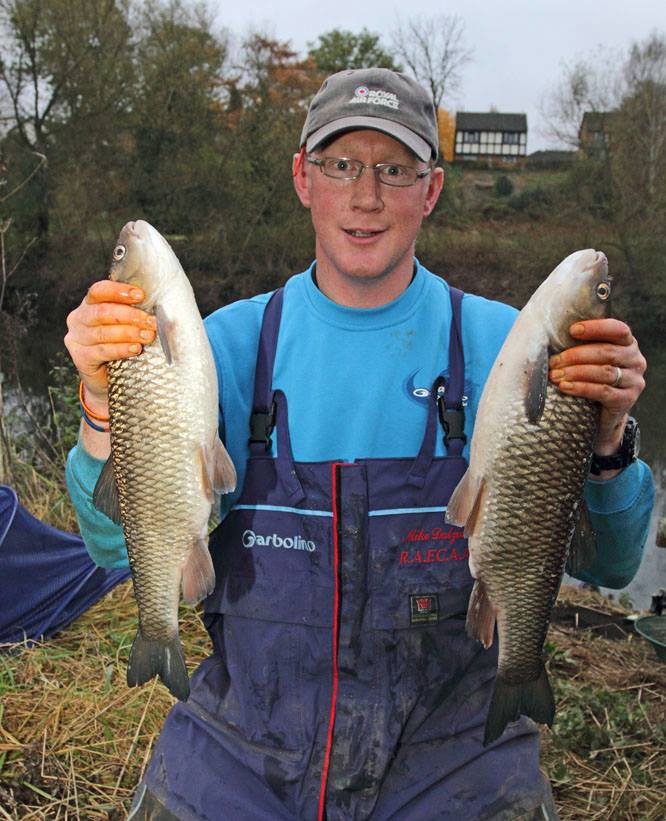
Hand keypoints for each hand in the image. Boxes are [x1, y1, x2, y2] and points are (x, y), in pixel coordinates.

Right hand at [64, 280, 156, 409]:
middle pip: (103, 312)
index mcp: (89, 304)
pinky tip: (136, 349)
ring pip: (103, 332)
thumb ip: (133, 313)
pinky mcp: (80, 357)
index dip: (119, 291)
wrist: (105, 379)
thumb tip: (162, 308)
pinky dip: (121, 349)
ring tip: (148, 336)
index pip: (99, 291)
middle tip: (152, 322)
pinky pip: (102, 351)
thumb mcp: (123, 325)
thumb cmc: (119, 345)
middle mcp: (79, 319)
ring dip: (129, 333)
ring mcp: (77, 338)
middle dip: (131, 316)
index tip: (141, 295)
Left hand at [548, 319, 645, 453]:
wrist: (601, 415)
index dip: (596, 328)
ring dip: (576, 372)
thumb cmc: (590, 379)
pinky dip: (581, 388)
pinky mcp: (627, 399)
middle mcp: (636, 360)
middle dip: (577, 356)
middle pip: (607, 352)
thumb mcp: (589, 359)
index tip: (572, 330)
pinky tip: (565, 387)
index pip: (618, 329)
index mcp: (628, 344)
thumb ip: (580, 345)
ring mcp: (634, 381)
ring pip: (604, 372)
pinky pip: (603, 392)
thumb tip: (547, 334)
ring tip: (555, 375)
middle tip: (554, 362)